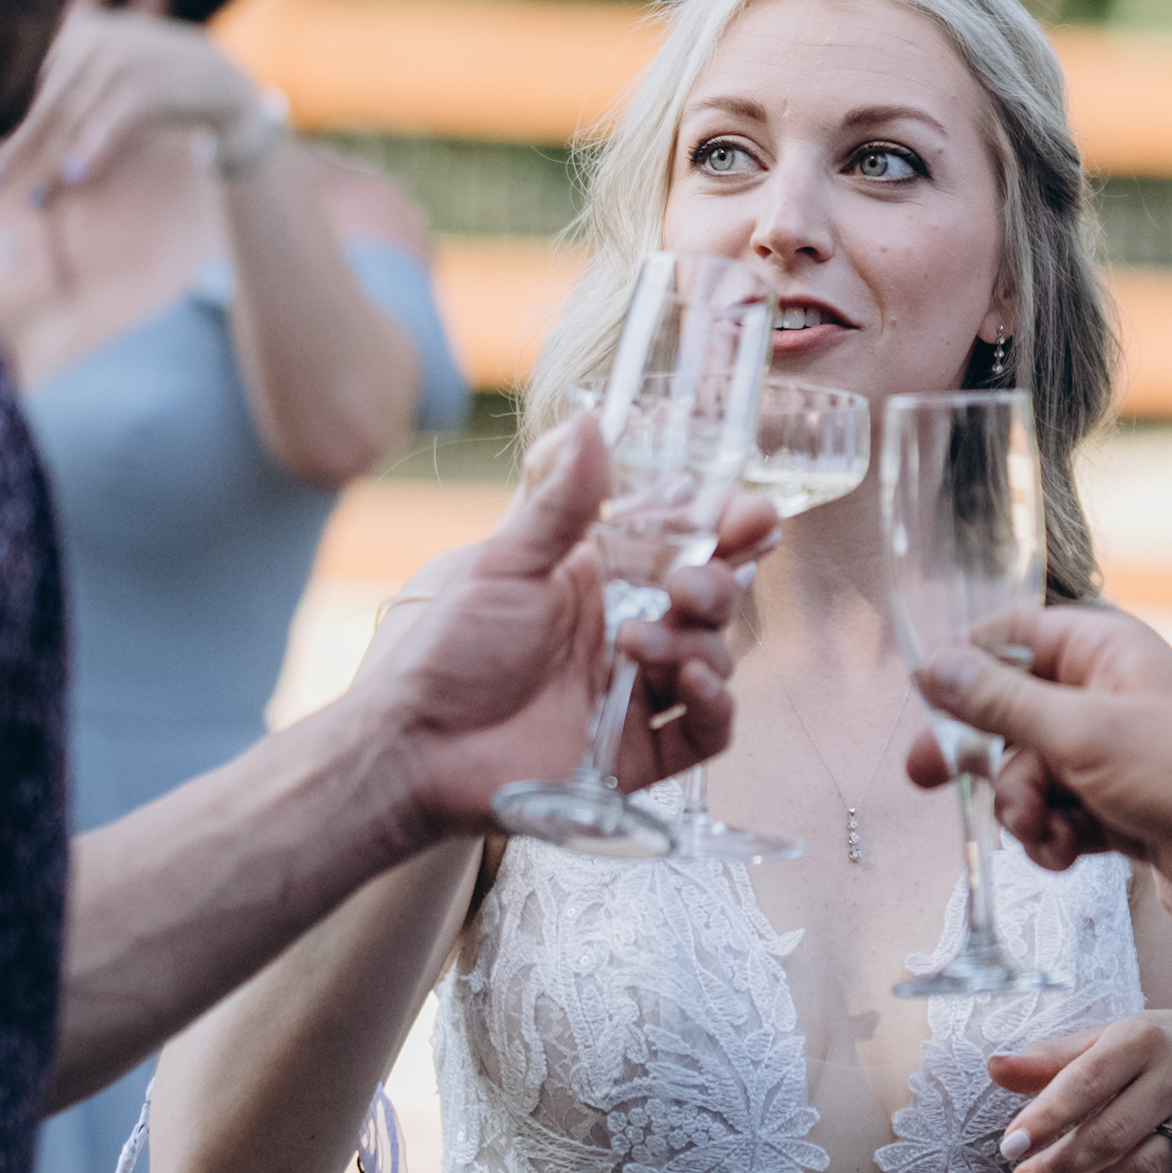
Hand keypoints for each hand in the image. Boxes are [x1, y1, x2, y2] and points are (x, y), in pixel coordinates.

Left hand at [0, 6, 278, 199]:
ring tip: (30, 195)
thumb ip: (57, 84)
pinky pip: (104, 123)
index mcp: (70, 26)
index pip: (21, 74)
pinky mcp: (142, 83)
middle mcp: (88, 35)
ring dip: (46, 161)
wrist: (217, 78)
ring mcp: (116, 57)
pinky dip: (87, 150)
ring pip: (67, 116)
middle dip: (12, 144)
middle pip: (38, 98)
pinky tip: (73, 176)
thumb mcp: (100, 65)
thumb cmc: (145, 81)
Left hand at [358, 421, 777, 831]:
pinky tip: (690, 684)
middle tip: (688, 585)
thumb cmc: (451, 648)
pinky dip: (715, 706)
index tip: (752, 515)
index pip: (685, 547)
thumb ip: (560, 501)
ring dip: (698, 645)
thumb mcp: (506, 564)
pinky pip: (707, 733)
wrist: (419, 745)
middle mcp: (628, 632)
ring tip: (639, 642)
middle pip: (711, 601)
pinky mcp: (637, 753)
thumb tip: (591, 419)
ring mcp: (637, 694)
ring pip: (713, 660)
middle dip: (717, 584)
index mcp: (602, 581)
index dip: (727, 530)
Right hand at [908, 603, 1171, 901]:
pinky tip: (1066, 851)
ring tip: (1043, 828)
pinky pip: (1058, 815)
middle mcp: (1102, 695)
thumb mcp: (1082, 730)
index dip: (967, 663)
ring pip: (1030, 774)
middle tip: (926, 777)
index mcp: (1100, 652)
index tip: (927, 696)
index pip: (1014, 637)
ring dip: (1024, 807)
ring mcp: (1110, 754)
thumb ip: (1002, 703)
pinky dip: (1053, 836)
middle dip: (980, 753)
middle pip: (1011, 714)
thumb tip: (936, 667)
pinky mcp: (1118, 807)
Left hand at [989, 1012, 1171, 1172]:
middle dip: (1059, 1166)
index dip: (1044, 1118)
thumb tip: (994, 1066)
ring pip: (1140, 1170)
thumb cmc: (1143, 1047)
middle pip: (1111, 1134)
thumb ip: (1047, 1060)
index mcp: (1141, 1039)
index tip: (1009, 1147)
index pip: (1086, 1082)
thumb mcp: (1097, 1040)